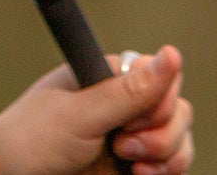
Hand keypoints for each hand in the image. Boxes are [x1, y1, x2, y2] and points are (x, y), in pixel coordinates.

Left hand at [0, 47, 192, 174]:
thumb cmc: (36, 138)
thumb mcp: (83, 114)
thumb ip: (129, 92)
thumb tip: (171, 54)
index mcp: (107, 76)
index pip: (162, 76)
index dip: (160, 101)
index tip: (132, 120)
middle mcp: (122, 102)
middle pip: (177, 111)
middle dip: (162, 135)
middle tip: (123, 146)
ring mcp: (131, 134)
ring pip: (180, 140)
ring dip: (164, 158)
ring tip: (129, 164)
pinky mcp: (134, 164)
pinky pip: (171, 165)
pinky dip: (164, 172)